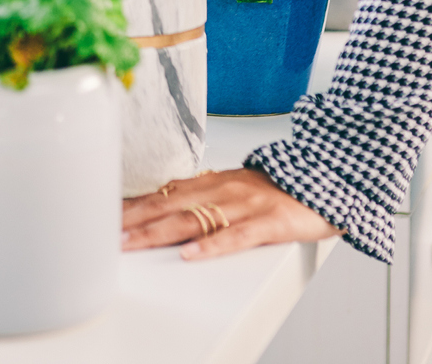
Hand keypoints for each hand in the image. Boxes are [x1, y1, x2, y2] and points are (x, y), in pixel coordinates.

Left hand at [121, 168, 339, 260]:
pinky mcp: (270, 221)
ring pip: (194, 219)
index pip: (162, 193)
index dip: (131, 206)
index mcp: (212, 182)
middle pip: (169, 205)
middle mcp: (223, 189)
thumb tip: (162, 208)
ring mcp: (246, 204)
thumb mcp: (233, 188)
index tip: (102, 216)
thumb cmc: (276, 189)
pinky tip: (192, 254)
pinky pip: (237, 235)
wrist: (329, 178)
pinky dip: (213, 245)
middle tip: (105, 232)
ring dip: (158, 232)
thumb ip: (201, 196)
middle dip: (134, 220)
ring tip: (132, 243)